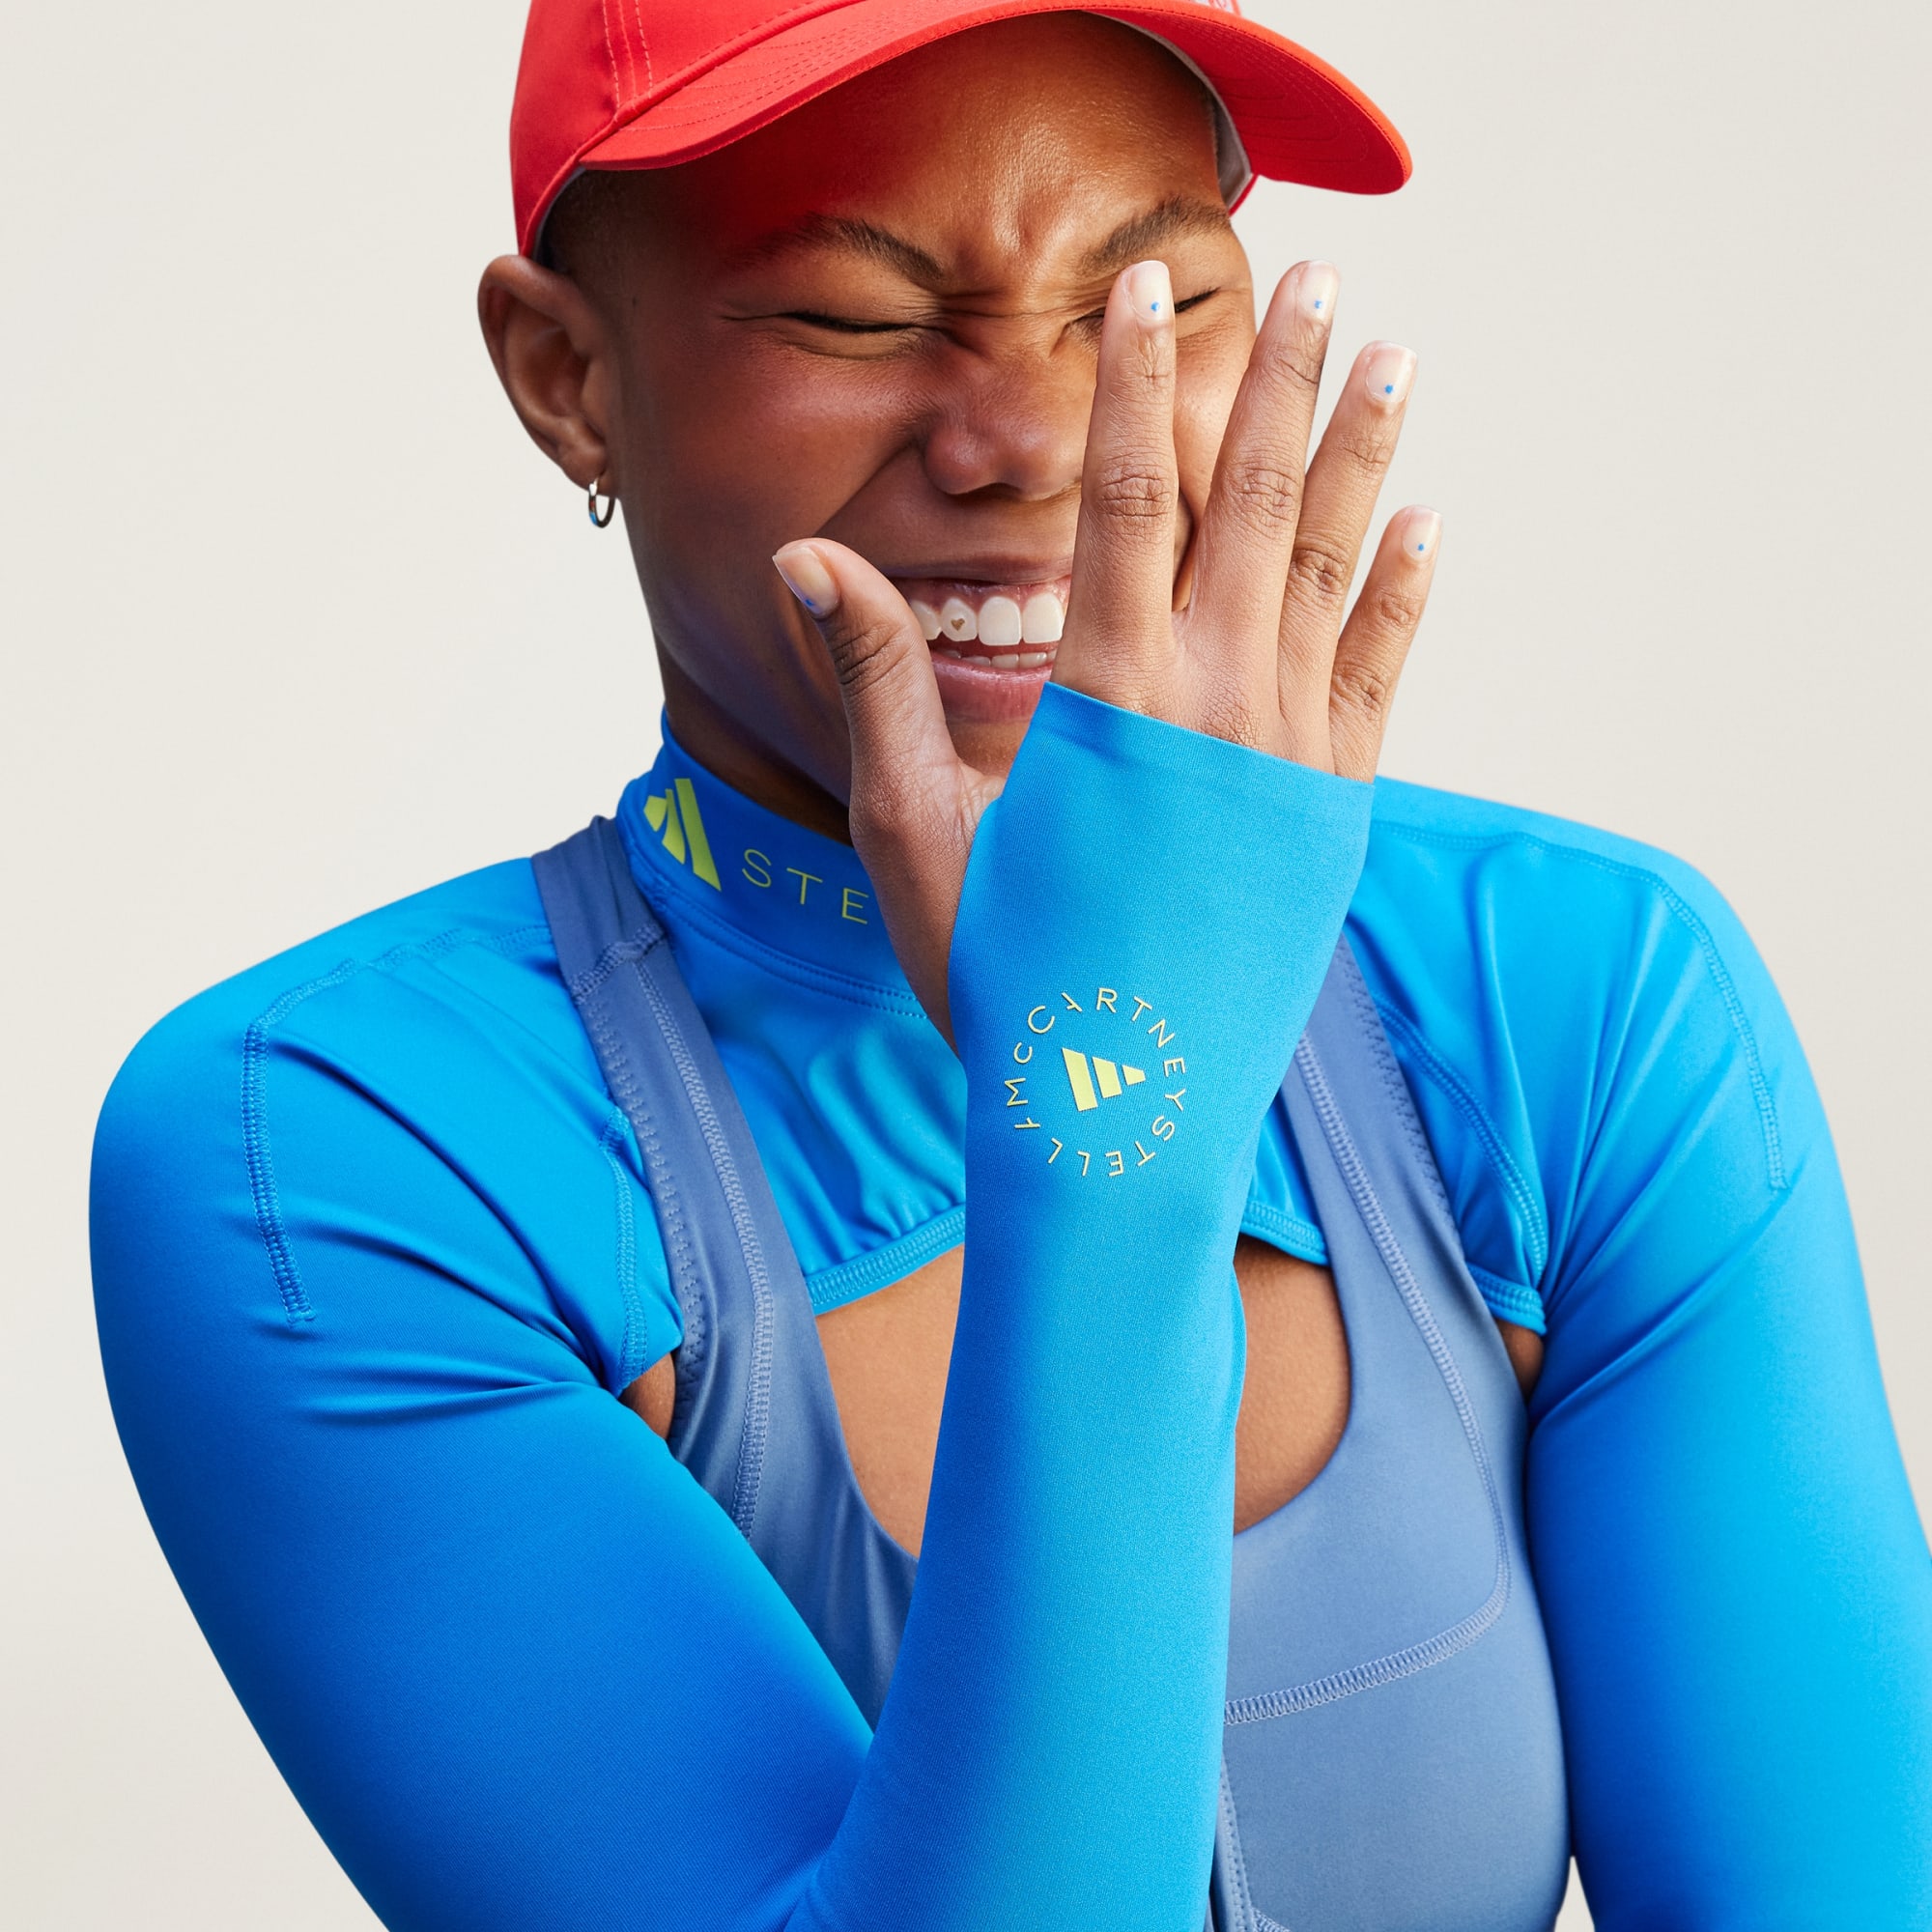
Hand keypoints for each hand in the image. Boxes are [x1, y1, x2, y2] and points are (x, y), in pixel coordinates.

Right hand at [773, 259, 1436, 1039]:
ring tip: (1394, 358)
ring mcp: (1291, 757)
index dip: (1132, 381)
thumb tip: (806, 557)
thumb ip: (874, 682)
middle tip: (1316, 277)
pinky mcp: (1335, 812)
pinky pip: (1382, 675)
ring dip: (1364, 455)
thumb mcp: (911, 834)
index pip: (1126, 495)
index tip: (1144, 285)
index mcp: (1108, 698)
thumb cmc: (1000, 983)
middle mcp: (1217, 705)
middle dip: (1282, 377)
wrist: (1120, 1118)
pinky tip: (1426, 524)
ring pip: (1336, 570)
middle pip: (1256, 501)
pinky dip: (1404, 595)